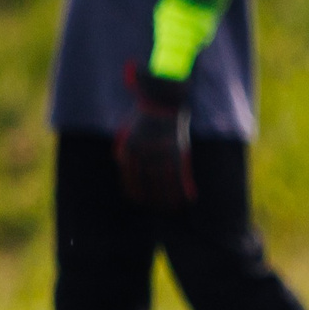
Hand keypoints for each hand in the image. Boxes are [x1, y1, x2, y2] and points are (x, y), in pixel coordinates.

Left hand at [115, 70, 194, 210]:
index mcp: (127, 153)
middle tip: (161, 210)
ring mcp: (160, 154)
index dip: (138, 196)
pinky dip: (184, 190)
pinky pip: (180, 176)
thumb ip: (124, 147)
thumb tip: (120, 160)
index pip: (131, 183)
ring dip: (170, 200)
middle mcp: (141, 157)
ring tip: (174, 210)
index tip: (144, 203)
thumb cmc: (144, 113)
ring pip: (165, 186)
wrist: (162, 98)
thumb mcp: (127, 130)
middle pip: (148, 188)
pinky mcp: (176, 150)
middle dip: (155, 202)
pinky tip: (188, 199)